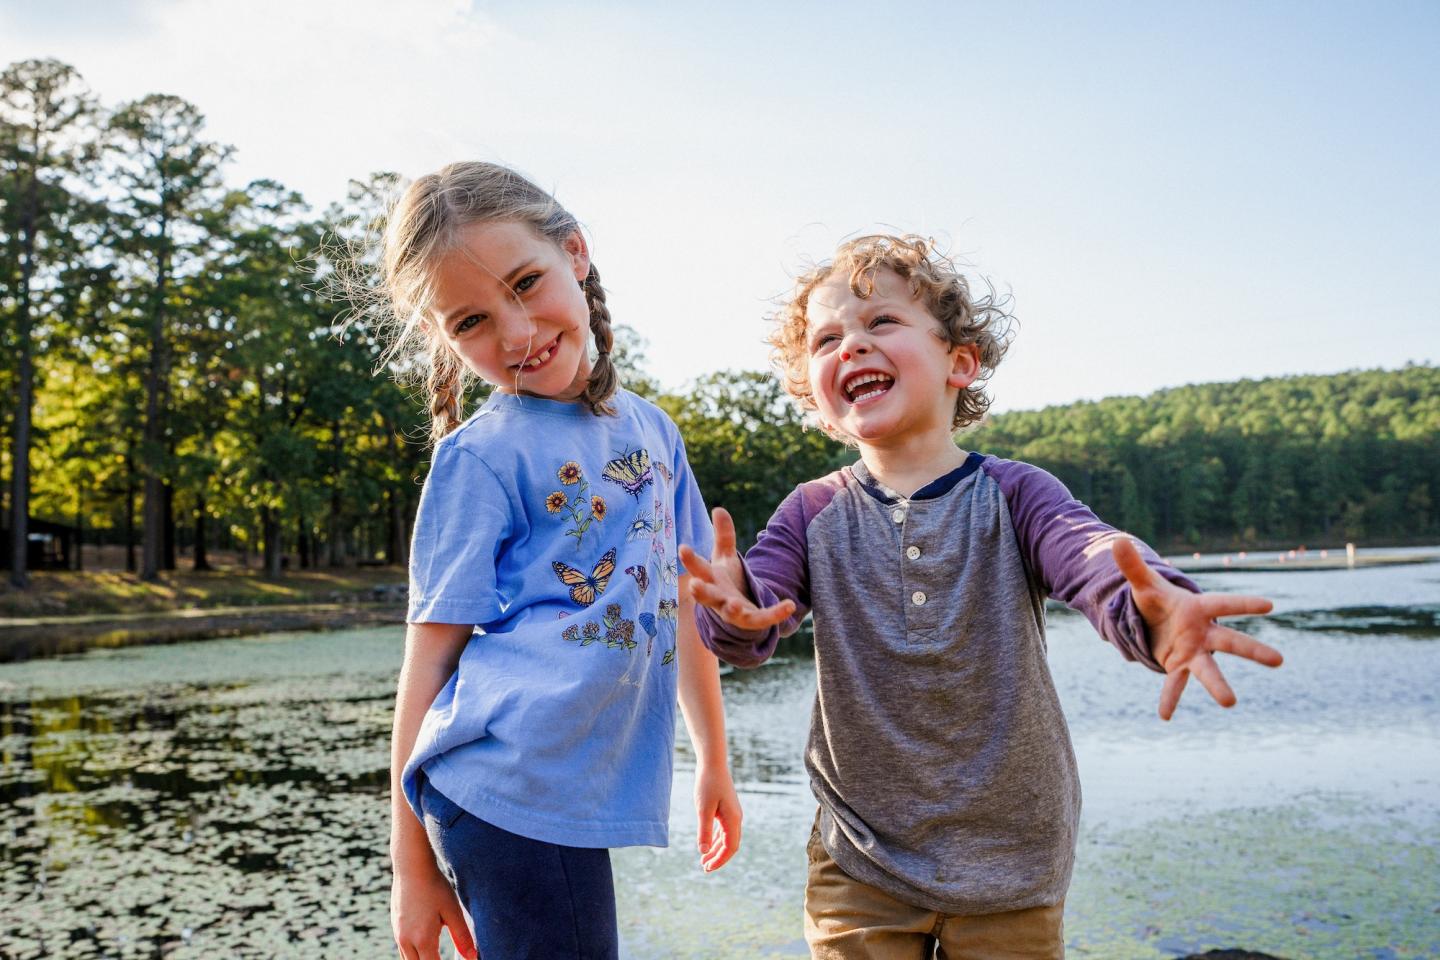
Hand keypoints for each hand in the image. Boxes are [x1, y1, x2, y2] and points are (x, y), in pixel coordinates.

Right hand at [391, 849, 476, 959]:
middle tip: (442, 958)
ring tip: (435, 955)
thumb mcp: (453, 911)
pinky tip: (424, 947)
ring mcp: (398, 934)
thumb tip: (473, 957)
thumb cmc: (435, 887)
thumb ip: (462, 937)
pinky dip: (413, 954)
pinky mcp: (395, 926)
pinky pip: (403, 949)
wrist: (411, 867)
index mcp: (423, 939)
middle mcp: (407, 940)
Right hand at [679, 507, 794, 629]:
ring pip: (730, 612)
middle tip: (694, 585)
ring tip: (733, 603)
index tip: (682, 548)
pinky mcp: (751, 620)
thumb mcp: (725, 557)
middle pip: (706, 595)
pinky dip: (776, 613)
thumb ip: (723, 535)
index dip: (690, 559)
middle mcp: (717, 597)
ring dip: (731, 609)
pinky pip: (763, 618)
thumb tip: (718, 508)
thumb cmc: (727, 580)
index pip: (698, 568)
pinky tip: (790, 605)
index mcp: (710, 580)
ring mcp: (733, 611)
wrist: (738, 611)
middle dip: (700, 591)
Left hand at [694, 760, 742, 872]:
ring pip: (726, 838)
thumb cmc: (707, 784)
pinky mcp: (726, 809)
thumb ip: (704, 831)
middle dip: (718, 858)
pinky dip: (716, 839)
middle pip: (730, 845)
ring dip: (716, 850)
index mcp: (733, 820)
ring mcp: (732, 814)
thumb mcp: (703, 809)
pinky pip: (723, 830)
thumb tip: (703, 851)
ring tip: (704, 859)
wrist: (712, 764)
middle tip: (704, 868)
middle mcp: (735, 818)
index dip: (720, 860)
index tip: (707, 868)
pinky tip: (707, 845)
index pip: (730, 847)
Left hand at [1112, 537, 1281, 720]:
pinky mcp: (1179, 666)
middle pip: (1231, 641)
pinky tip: (1164, 715)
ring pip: (1210, 670)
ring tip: (1230, 703)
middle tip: (1279, 661)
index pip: (1224, 603)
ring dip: (1218, 685)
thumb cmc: (1156, 600)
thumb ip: (1132, 565)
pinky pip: (1175, 684)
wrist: (1153, 622)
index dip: (1244, 604)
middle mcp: (1203, 633)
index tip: (1270, 605)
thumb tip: (1116, 539)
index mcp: (1199, 608)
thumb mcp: (1144, 584)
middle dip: (1253, 650)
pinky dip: (1169, 698)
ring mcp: (1193, 652)